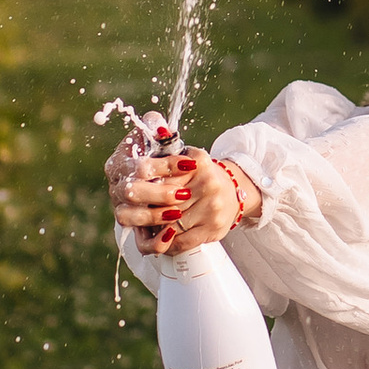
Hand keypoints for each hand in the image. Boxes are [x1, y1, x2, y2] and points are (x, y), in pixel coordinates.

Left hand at [106, 137, 245, 256]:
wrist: (234, 192)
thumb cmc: (201, 174)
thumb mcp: (187, 155)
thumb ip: (168, 141)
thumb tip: (156, 125)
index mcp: (200, 162)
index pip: (163, 177)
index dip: (146, 186)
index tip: (134, 190)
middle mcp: (209, 184)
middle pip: (165, 201)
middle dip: (147, 208)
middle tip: (134, 210)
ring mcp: (212, 208)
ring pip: (171, 223)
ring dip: (154, 228)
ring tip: (143, 226)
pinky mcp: (213, 229)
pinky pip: (183, 241)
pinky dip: (167, 243)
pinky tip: (160, 239)